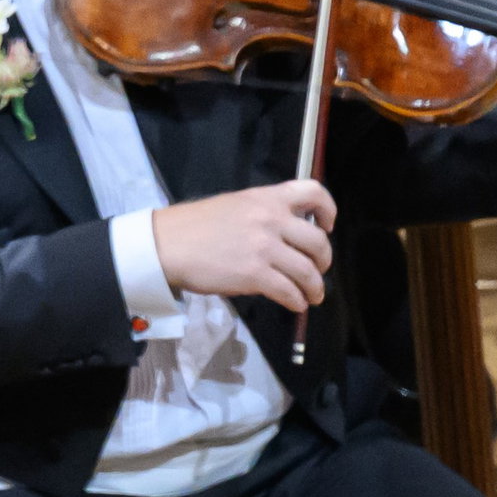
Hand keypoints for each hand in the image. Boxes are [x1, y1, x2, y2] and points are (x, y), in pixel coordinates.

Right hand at [150, 179, 335, 310]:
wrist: (168, 244)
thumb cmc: (197, 226)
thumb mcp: (237, 204)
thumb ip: (265, 213)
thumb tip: (289, 232)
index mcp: (267, 198)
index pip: (314, 192)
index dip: (328, 210)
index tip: (327, 226)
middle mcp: (271, 219)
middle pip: (318, 242)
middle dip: (324, 261)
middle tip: (319, 270)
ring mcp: (264, 247)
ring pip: (307, 271)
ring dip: (315, 288)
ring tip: (313, 296)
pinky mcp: (255, 274)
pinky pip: (289, 291)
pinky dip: (297, 301)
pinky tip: (295, 304)